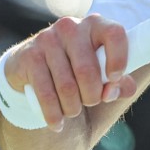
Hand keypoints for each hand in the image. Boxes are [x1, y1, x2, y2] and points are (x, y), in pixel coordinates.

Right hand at [2, 14, 136, 131]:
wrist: (32, 64)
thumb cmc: (78, 67)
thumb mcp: (102, 71)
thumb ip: (118, 84)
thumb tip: (112, 92)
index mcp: (96, 24)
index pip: (115, 34)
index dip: (119, 59)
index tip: (115, 79)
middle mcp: (72, 27)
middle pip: (88, 70)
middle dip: (92, 96)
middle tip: (91, 102)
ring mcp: (48, 39)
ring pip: (67, 86)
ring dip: (73, 108)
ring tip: (73, 111)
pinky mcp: (30, 56)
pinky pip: (45, 93)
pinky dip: (54, 114)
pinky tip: (58, 124)